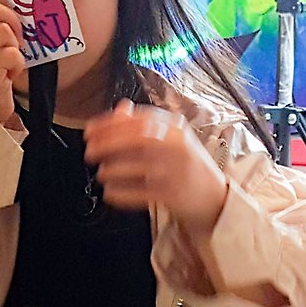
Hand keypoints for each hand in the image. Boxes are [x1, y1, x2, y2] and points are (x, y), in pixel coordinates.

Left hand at [84, 101, 229, 236]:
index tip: (90, 130)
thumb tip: (120, 108)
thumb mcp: (171, 138)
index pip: (140, 119)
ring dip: (113, 170)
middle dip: (108, 144)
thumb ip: (146, 123)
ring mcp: (178, 171)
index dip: (110, 124)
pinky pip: (142, 193)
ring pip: (139, 166)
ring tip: (102, 173)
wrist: (216, 198)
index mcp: (176, 128)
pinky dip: (122, 193)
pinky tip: (110, 192)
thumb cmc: (188, 165)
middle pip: (139, 138)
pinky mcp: (175, 195)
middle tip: (89, 151)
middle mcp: (179, 146)